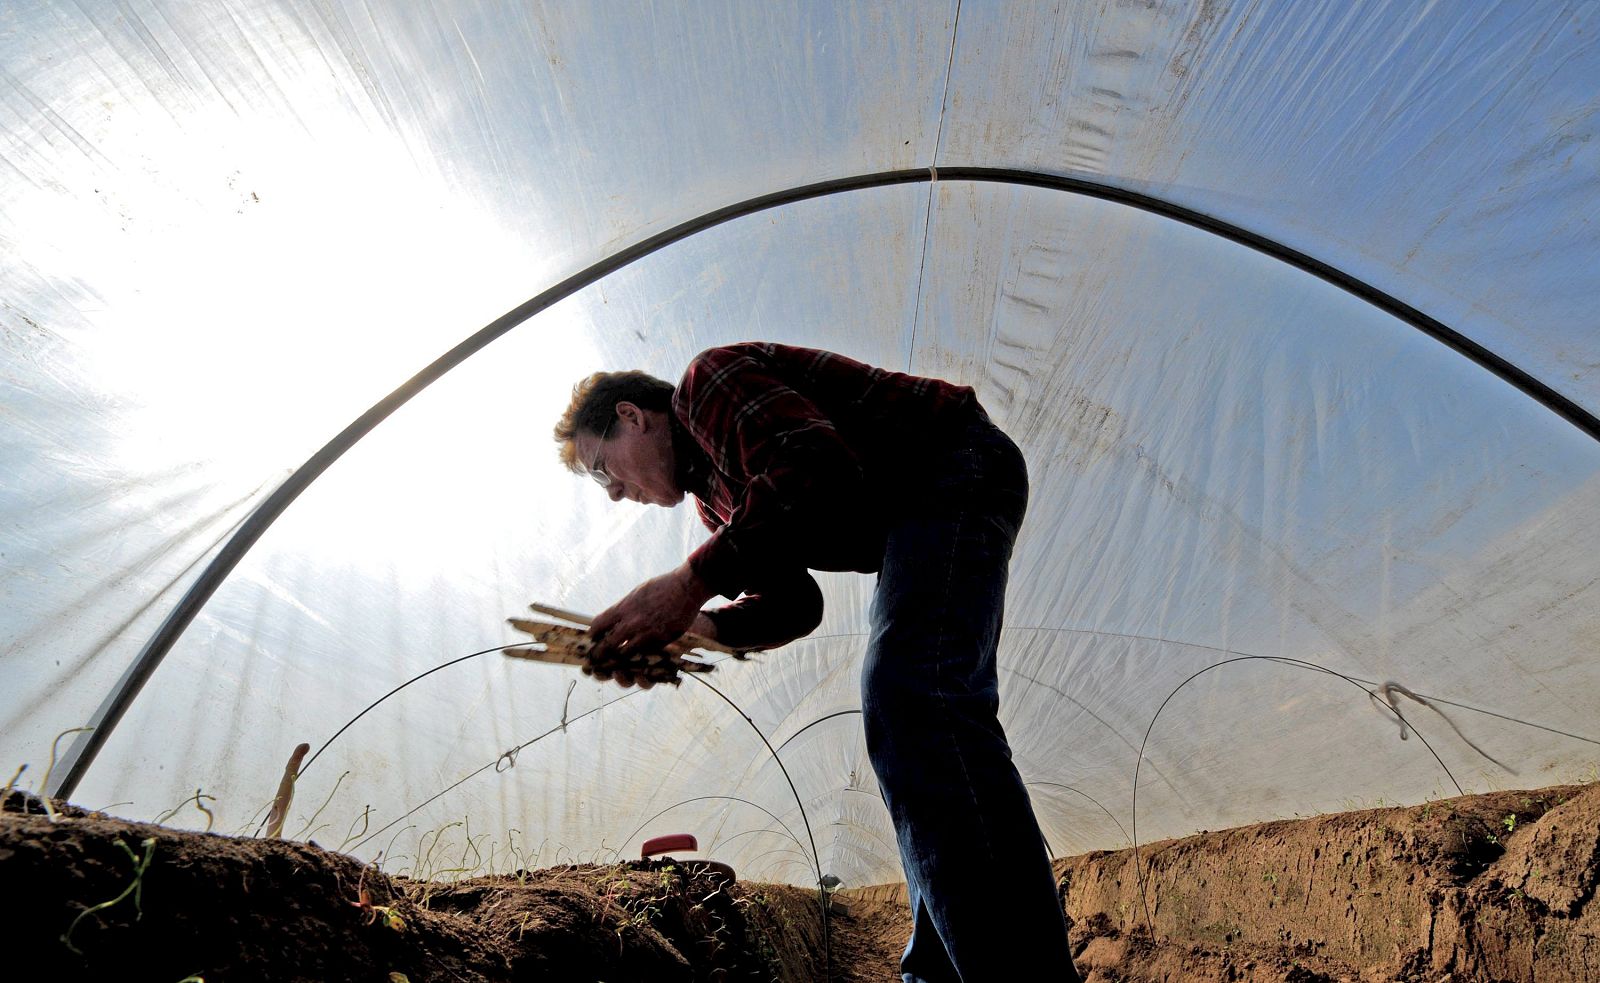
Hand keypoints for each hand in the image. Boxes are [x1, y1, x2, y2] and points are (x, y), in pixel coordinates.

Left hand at [587, 564, 714, 681]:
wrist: (687, 588)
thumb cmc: (663, 587)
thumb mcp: (637, 593)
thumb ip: (625, 608)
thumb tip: (614, 618)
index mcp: (624, 608)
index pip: (598, 625)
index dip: (593, 635)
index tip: (593, 639)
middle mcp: (632, 622)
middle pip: (607, 645)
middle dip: (599, 654)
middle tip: (596, 659)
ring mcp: (646, 634)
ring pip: (625, 655)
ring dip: (619, 661)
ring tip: (613, 665)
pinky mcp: (661, 642)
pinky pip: (645, 655)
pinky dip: (639, 659)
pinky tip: (636, 661)